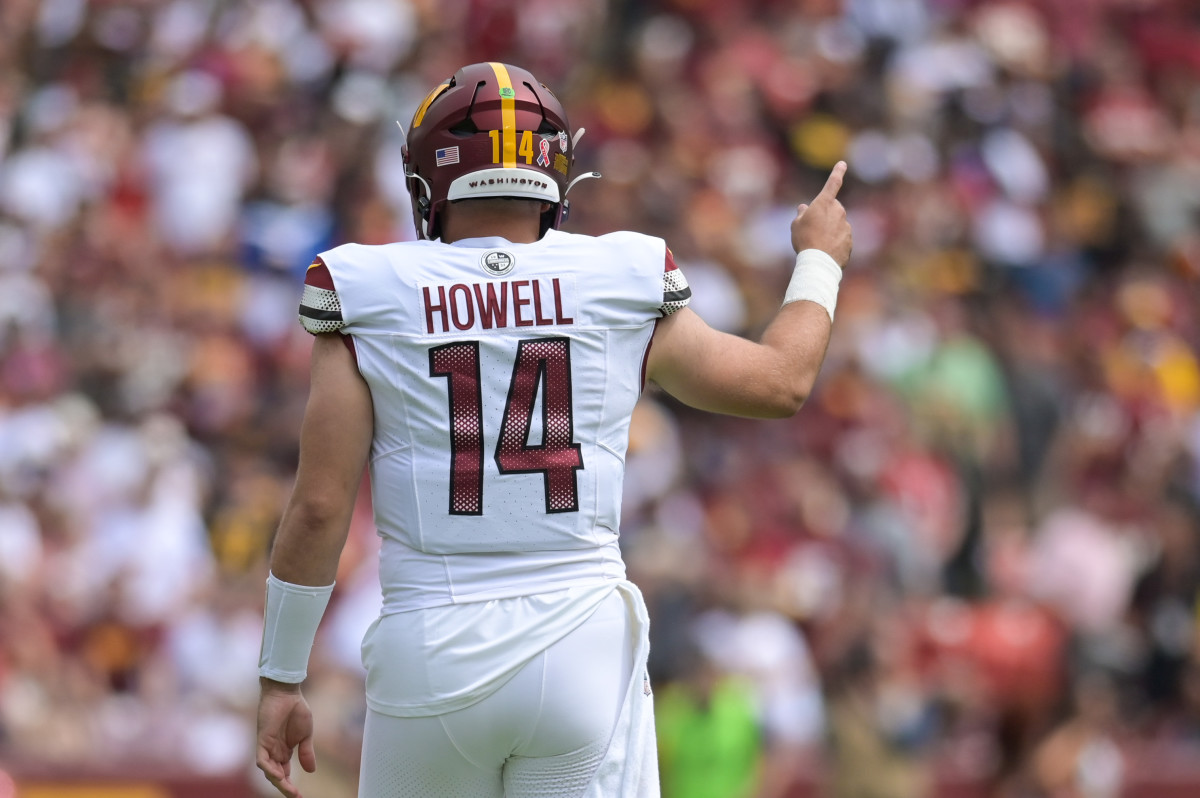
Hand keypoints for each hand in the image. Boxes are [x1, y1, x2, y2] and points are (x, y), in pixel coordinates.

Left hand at [256, 681, 316, 797]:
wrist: (287, 692)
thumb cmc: (296, 710)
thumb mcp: (306, 735)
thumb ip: (306, 753)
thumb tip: (311, 772)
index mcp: (284, 752)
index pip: (285, 774)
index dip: (291, 786)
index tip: (300, 797)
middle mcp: (274, 752)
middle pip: (276, 776)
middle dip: (285, 788)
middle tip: (295, 796)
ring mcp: (267, 747)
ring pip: (268, 771)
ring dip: (278, 782)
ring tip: (289, 789)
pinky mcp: (262, 740)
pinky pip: (262, 760)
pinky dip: (268, 769)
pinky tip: (278, 775)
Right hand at [790, 161, 852, 266]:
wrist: (819, 262)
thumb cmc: (805, 240)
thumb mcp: (796, 225)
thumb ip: (802, 214)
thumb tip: (804, 208)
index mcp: (824, 203)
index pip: (833, 184)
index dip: (837, 173)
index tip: (842, 164)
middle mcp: (838, 212)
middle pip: (834, 208)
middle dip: (827, 214)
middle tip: (813, 228)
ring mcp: (846, 226)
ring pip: (838, 224)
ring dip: (830, 230)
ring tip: (817, 243)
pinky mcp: (850, 241)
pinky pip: (841, 239)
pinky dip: (835, 243)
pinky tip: (825, 252)